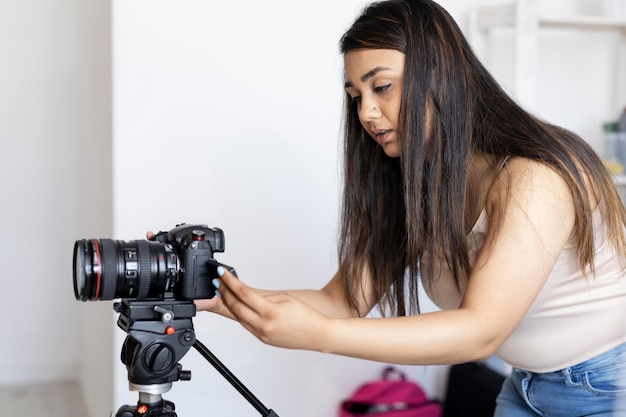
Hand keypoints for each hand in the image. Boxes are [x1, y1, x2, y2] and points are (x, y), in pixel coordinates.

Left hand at [213, 267, 330, 350]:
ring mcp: (261, 334)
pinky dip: (237, 313)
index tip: (221, 273)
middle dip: (224, 291)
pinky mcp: (262, 339)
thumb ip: (262, 296)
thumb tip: (245, 292)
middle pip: (235, 306)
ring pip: (237, 317)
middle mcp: (263, 325)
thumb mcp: (284, 298)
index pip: (243, 293)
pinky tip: (234, 305)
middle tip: (217, 281)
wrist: (317, 334)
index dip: (230, 281)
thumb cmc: (306, 316)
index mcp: (270, 312)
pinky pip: (245, 325)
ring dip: (227, 303)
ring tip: (221, 291)